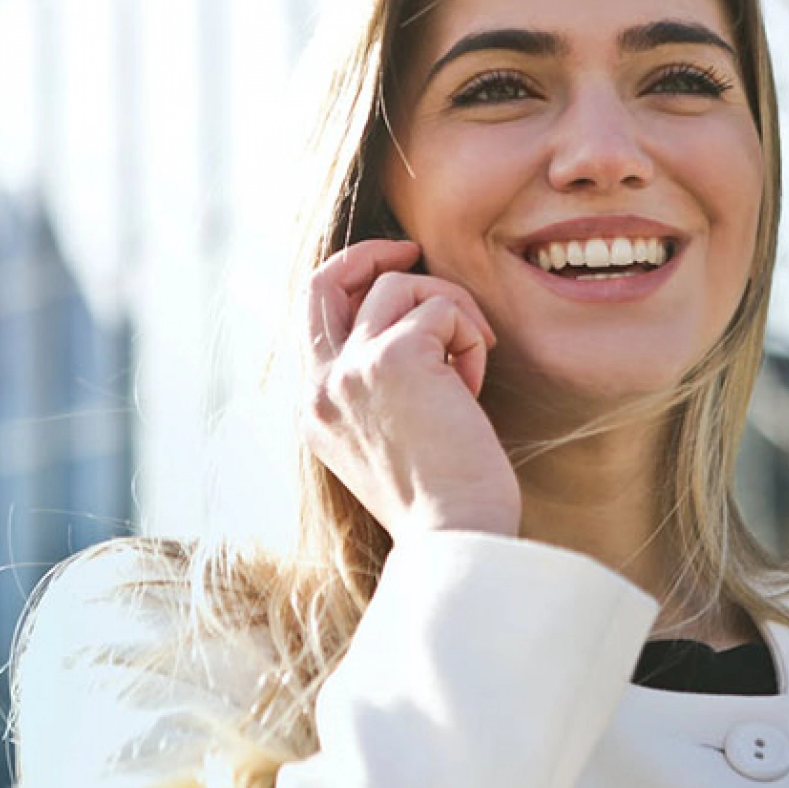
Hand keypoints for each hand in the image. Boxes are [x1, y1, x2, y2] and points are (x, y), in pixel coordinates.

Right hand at [301, 239, 520, 540]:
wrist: (456, 537)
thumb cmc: (443, 500)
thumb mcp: (389, 441)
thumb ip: (378, 388)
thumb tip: (412, 329)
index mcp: (315, 410)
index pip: (313, 317)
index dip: (351, 282)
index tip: (393, 273)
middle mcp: (321, 386)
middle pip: (326, 280)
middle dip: (371, 253)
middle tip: (413, 250)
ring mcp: (351, 369)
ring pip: (401, 287)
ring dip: (451, 313)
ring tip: (470, 365)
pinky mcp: (395, 357)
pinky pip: (443, 308)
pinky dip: (470, 337)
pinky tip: (474, 387)